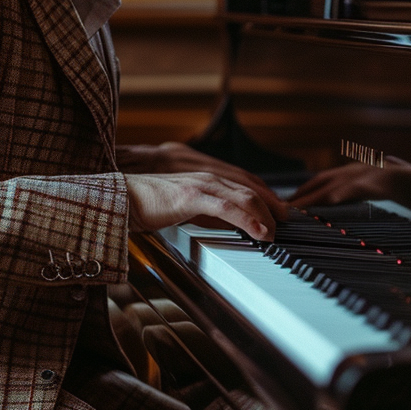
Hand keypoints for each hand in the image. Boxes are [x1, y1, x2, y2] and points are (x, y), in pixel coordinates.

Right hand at [124, 171, 288, 240]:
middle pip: (254, 190)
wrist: (121, 198)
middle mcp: (210, 178)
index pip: (248, 187)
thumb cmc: (150, 204)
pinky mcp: (191, 197)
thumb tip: (229, 223)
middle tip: (289, 225)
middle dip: (275, 207)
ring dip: (267, 214)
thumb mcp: (187, 208)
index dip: (270, 201)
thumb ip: (208, 211)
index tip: (283, 217)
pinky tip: (261, 232)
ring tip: (279, 232)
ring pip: (245, 196)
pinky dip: (248, 219)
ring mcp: (201, 185)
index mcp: (209, 180)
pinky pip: (227, 208)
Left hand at [291, 157, 410, 214]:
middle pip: (323, 181)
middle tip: (280, 212)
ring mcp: (377, 171)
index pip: (324, 180)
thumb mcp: (389, 189)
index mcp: (362, 171)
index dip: (304, 193)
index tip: (285, 207)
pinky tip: (328, 202)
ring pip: (337, 183)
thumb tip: (358, 187)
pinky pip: (361, 187)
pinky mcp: (390, 179)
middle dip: (301, 196)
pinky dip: (342, 194)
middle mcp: (365, 167)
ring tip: (295, 210)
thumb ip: (372, 187)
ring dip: (314, 196)